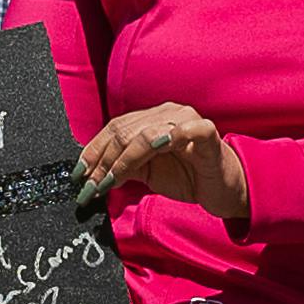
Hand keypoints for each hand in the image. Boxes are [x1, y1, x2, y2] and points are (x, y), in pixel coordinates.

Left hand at [76, 104, 247, 224]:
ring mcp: (187, 119)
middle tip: (90, 185)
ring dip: (121, 160)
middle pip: (124, 130)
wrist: (224, 189)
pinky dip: (163, 141)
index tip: (79, 175)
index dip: (93, 150)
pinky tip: (149, 154)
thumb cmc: (188, 177)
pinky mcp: (206, 131)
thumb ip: (123, 167)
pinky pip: (181, 130)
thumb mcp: (147, 173)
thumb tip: (92, 175)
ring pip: (144, 133)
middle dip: (102, 160)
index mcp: (151, 119)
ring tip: (108, 181)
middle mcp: (167, 113)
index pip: (114, 128)